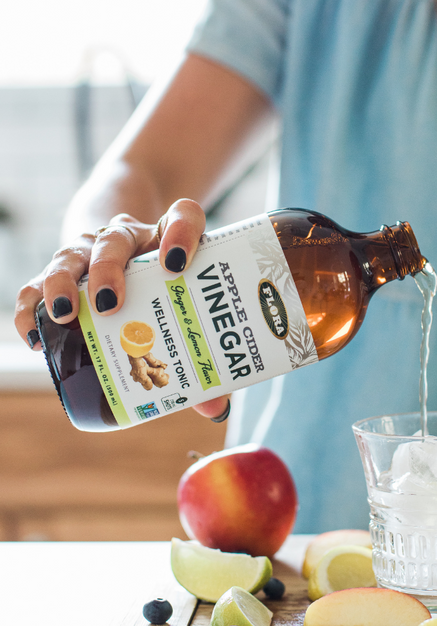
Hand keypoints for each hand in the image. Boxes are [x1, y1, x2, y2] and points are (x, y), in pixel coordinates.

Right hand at [14, 198, 230, 421]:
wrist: (133, 255)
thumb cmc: (170, 291)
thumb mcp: (188, 312)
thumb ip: (206, 358)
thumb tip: (216, 409)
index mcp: (171, 239)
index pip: (183, 216)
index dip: (181, 233)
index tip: (177, 262)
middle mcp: (132, 237)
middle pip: (117, 236)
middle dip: (109, 269)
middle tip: (110, 303)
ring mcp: (93, 250)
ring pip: (73, 253)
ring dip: (64, 283)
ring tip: (65, 314)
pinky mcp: (63, 271)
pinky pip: (37, 283)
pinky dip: (31, 307)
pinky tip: (35, 336)